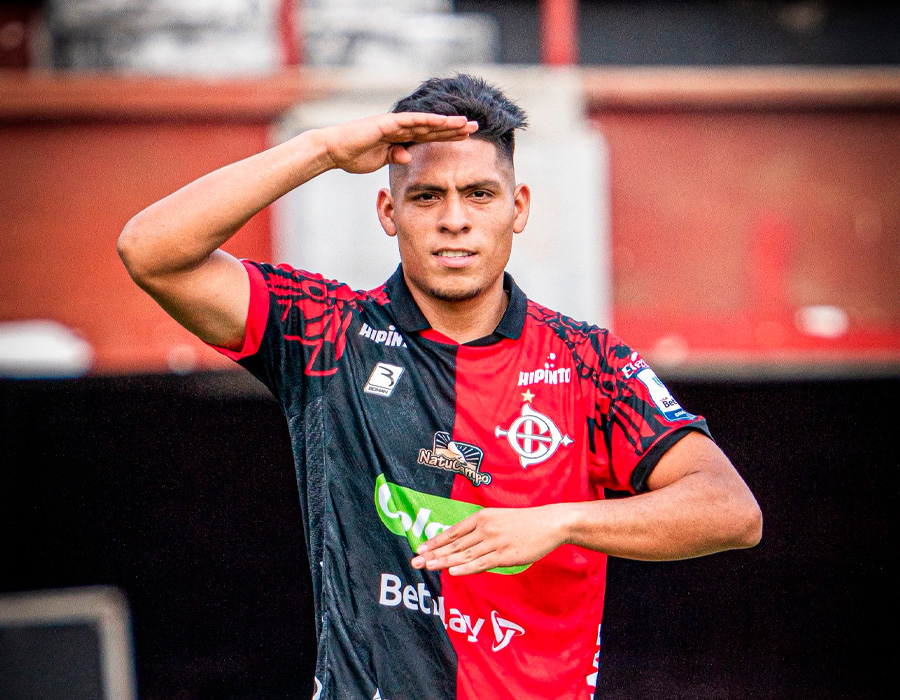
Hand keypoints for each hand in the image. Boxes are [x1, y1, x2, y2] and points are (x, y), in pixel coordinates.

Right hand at [317, 112, 477, 174]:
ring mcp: (394, 124)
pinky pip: (411, 122)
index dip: (448, 135)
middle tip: (476, 127)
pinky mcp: (386, 124)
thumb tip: (408, 156)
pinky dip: (427, 121)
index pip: (429, 136)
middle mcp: (400, 128)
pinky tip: (443, 121)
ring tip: (466, 123)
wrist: (334, 150)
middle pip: (433, 127)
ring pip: (426, 123)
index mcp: (400, 137)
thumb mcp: (380, 160)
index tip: (466, 137)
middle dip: (454, 128)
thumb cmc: (354, 155)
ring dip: (446, 123)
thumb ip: (395, 156)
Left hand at [410, 505, 567, 575]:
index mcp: (481, 517)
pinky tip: (452, 571)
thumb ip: (480, 530)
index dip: (435, 541)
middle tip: (415, 561)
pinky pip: (481, 563)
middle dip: (433, 554)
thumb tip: (464, 545)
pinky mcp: (504, 555)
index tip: (420, 549)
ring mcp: (494, 542)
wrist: (549, 523)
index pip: (453, 532)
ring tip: (427, 567)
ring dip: (443, 562)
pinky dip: (465, 568)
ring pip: (464, 554)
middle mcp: (484, 528)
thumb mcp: (498, 519)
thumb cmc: (524, 522)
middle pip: (454, 544)